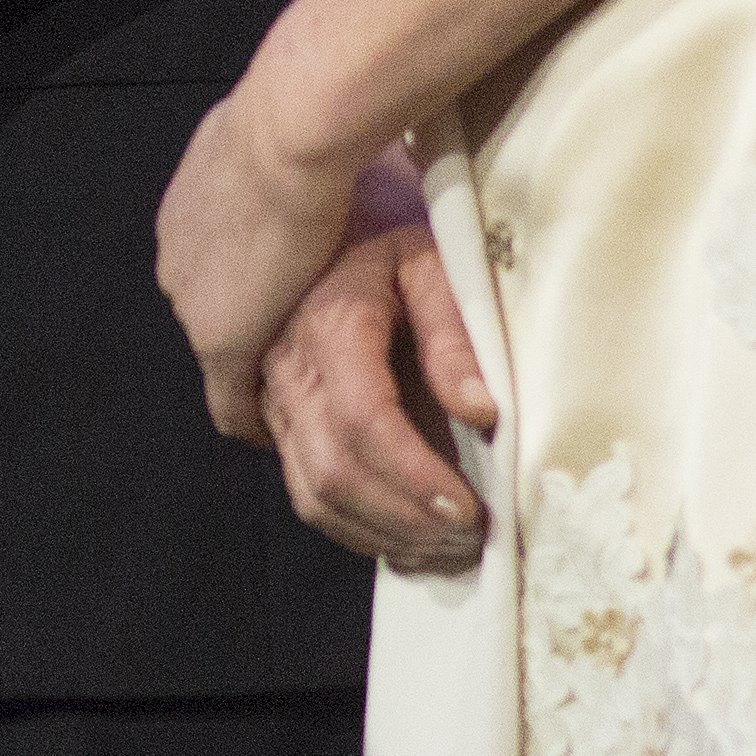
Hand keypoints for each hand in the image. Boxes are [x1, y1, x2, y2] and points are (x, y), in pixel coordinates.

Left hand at [162, 90, 401, 444]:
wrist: (295, 131)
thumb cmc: (313, 119)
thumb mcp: (295, 141)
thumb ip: (298, 165)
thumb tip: (338, 157)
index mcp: (194, 209)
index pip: (217, 267)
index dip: (254, 291)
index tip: (284, 305)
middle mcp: (180, 258)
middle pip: (215, 311)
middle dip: (255, 332)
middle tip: (301, 356)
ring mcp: (194, 302)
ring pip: (224, 355)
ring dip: (261, 374)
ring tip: (304, 403)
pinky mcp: (221, 342)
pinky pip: (232, 404)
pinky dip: (257, 422)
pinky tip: (292, 441)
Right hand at [256, 186, 496, 570]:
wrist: (305, 212)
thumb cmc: (382, 241)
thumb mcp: (431, 265)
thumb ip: (456, 338)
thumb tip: (483, 415)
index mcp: (331, 326)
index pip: (366, 420)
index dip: (415, 475)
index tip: (469, 510)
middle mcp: (288, 369)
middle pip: (333, 470)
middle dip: (404, 518)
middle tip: (468, 538)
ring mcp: (272, 398)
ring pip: (310, 492)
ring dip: (380, 532)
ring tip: (444, 543)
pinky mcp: (273, 419)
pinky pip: (301, 490)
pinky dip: (352, 527)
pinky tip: (402, 532)